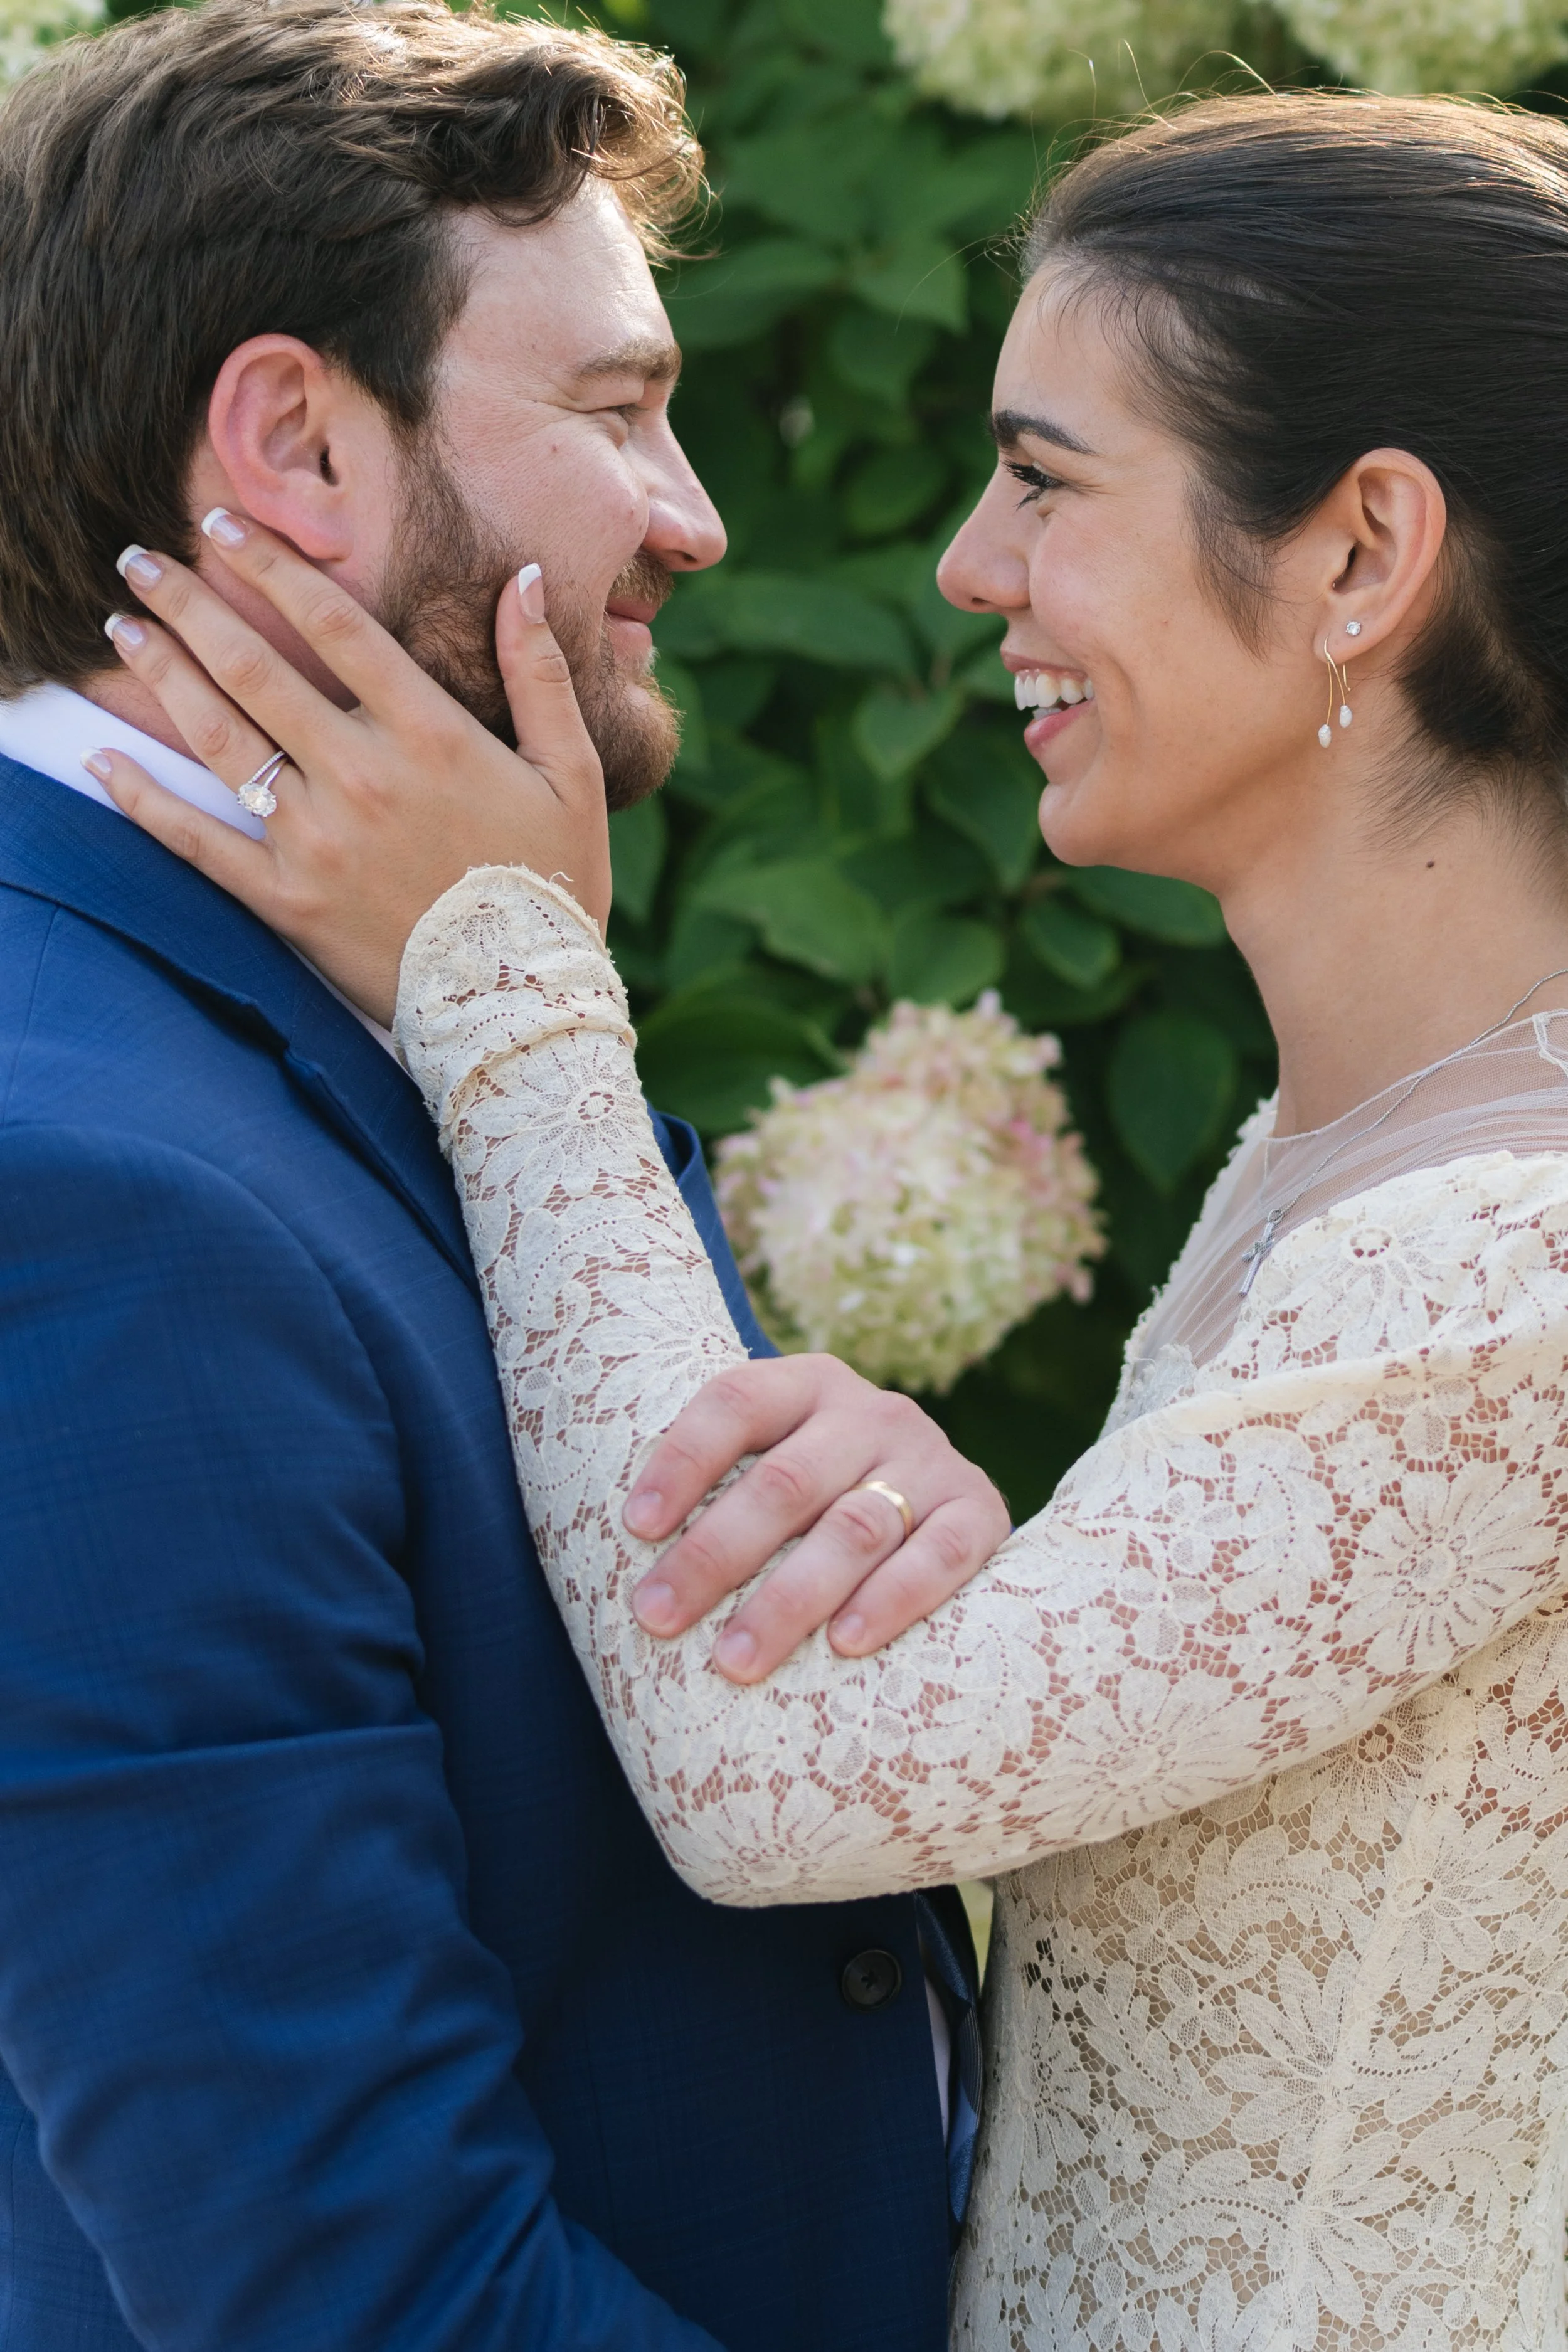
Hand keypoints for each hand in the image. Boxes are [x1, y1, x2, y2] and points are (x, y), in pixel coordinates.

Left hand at [89, 513, 609, 1026]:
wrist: (521, 1006)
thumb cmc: (554, 884)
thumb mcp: (574, 773)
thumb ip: (542, 673)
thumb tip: (528, 579)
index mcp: (430, 735)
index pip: (333, 624)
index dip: (270, 565)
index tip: (222, 525)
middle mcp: (362, 776)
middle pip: (255, 667)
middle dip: (189, 604)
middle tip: (139, 559)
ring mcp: (317, 840)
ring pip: (219, 739)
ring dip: (162, 675)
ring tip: (123, 628)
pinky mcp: (287, 901)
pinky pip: (199, 842)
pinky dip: (143, 802)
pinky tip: (100, 762)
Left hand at [622, 1355, 1009, 1681]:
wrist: (945, 1503)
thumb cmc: (823, 1498)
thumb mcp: (776, 1461)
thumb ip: (720, 1489)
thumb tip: (613, 1559)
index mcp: (808, 1386)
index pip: (736, 1402)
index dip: (683, 1459)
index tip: (635, 1527)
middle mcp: (872, 1414)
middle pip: (785, 1481)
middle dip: (715, 1554)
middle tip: (658, 1618)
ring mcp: (931, 1461)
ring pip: (854, 1529)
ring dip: (789, 1599)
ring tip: (735, 1660)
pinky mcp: (980, 1512)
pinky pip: (939, 1557)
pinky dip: (892, 1600)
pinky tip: (844, 1643)